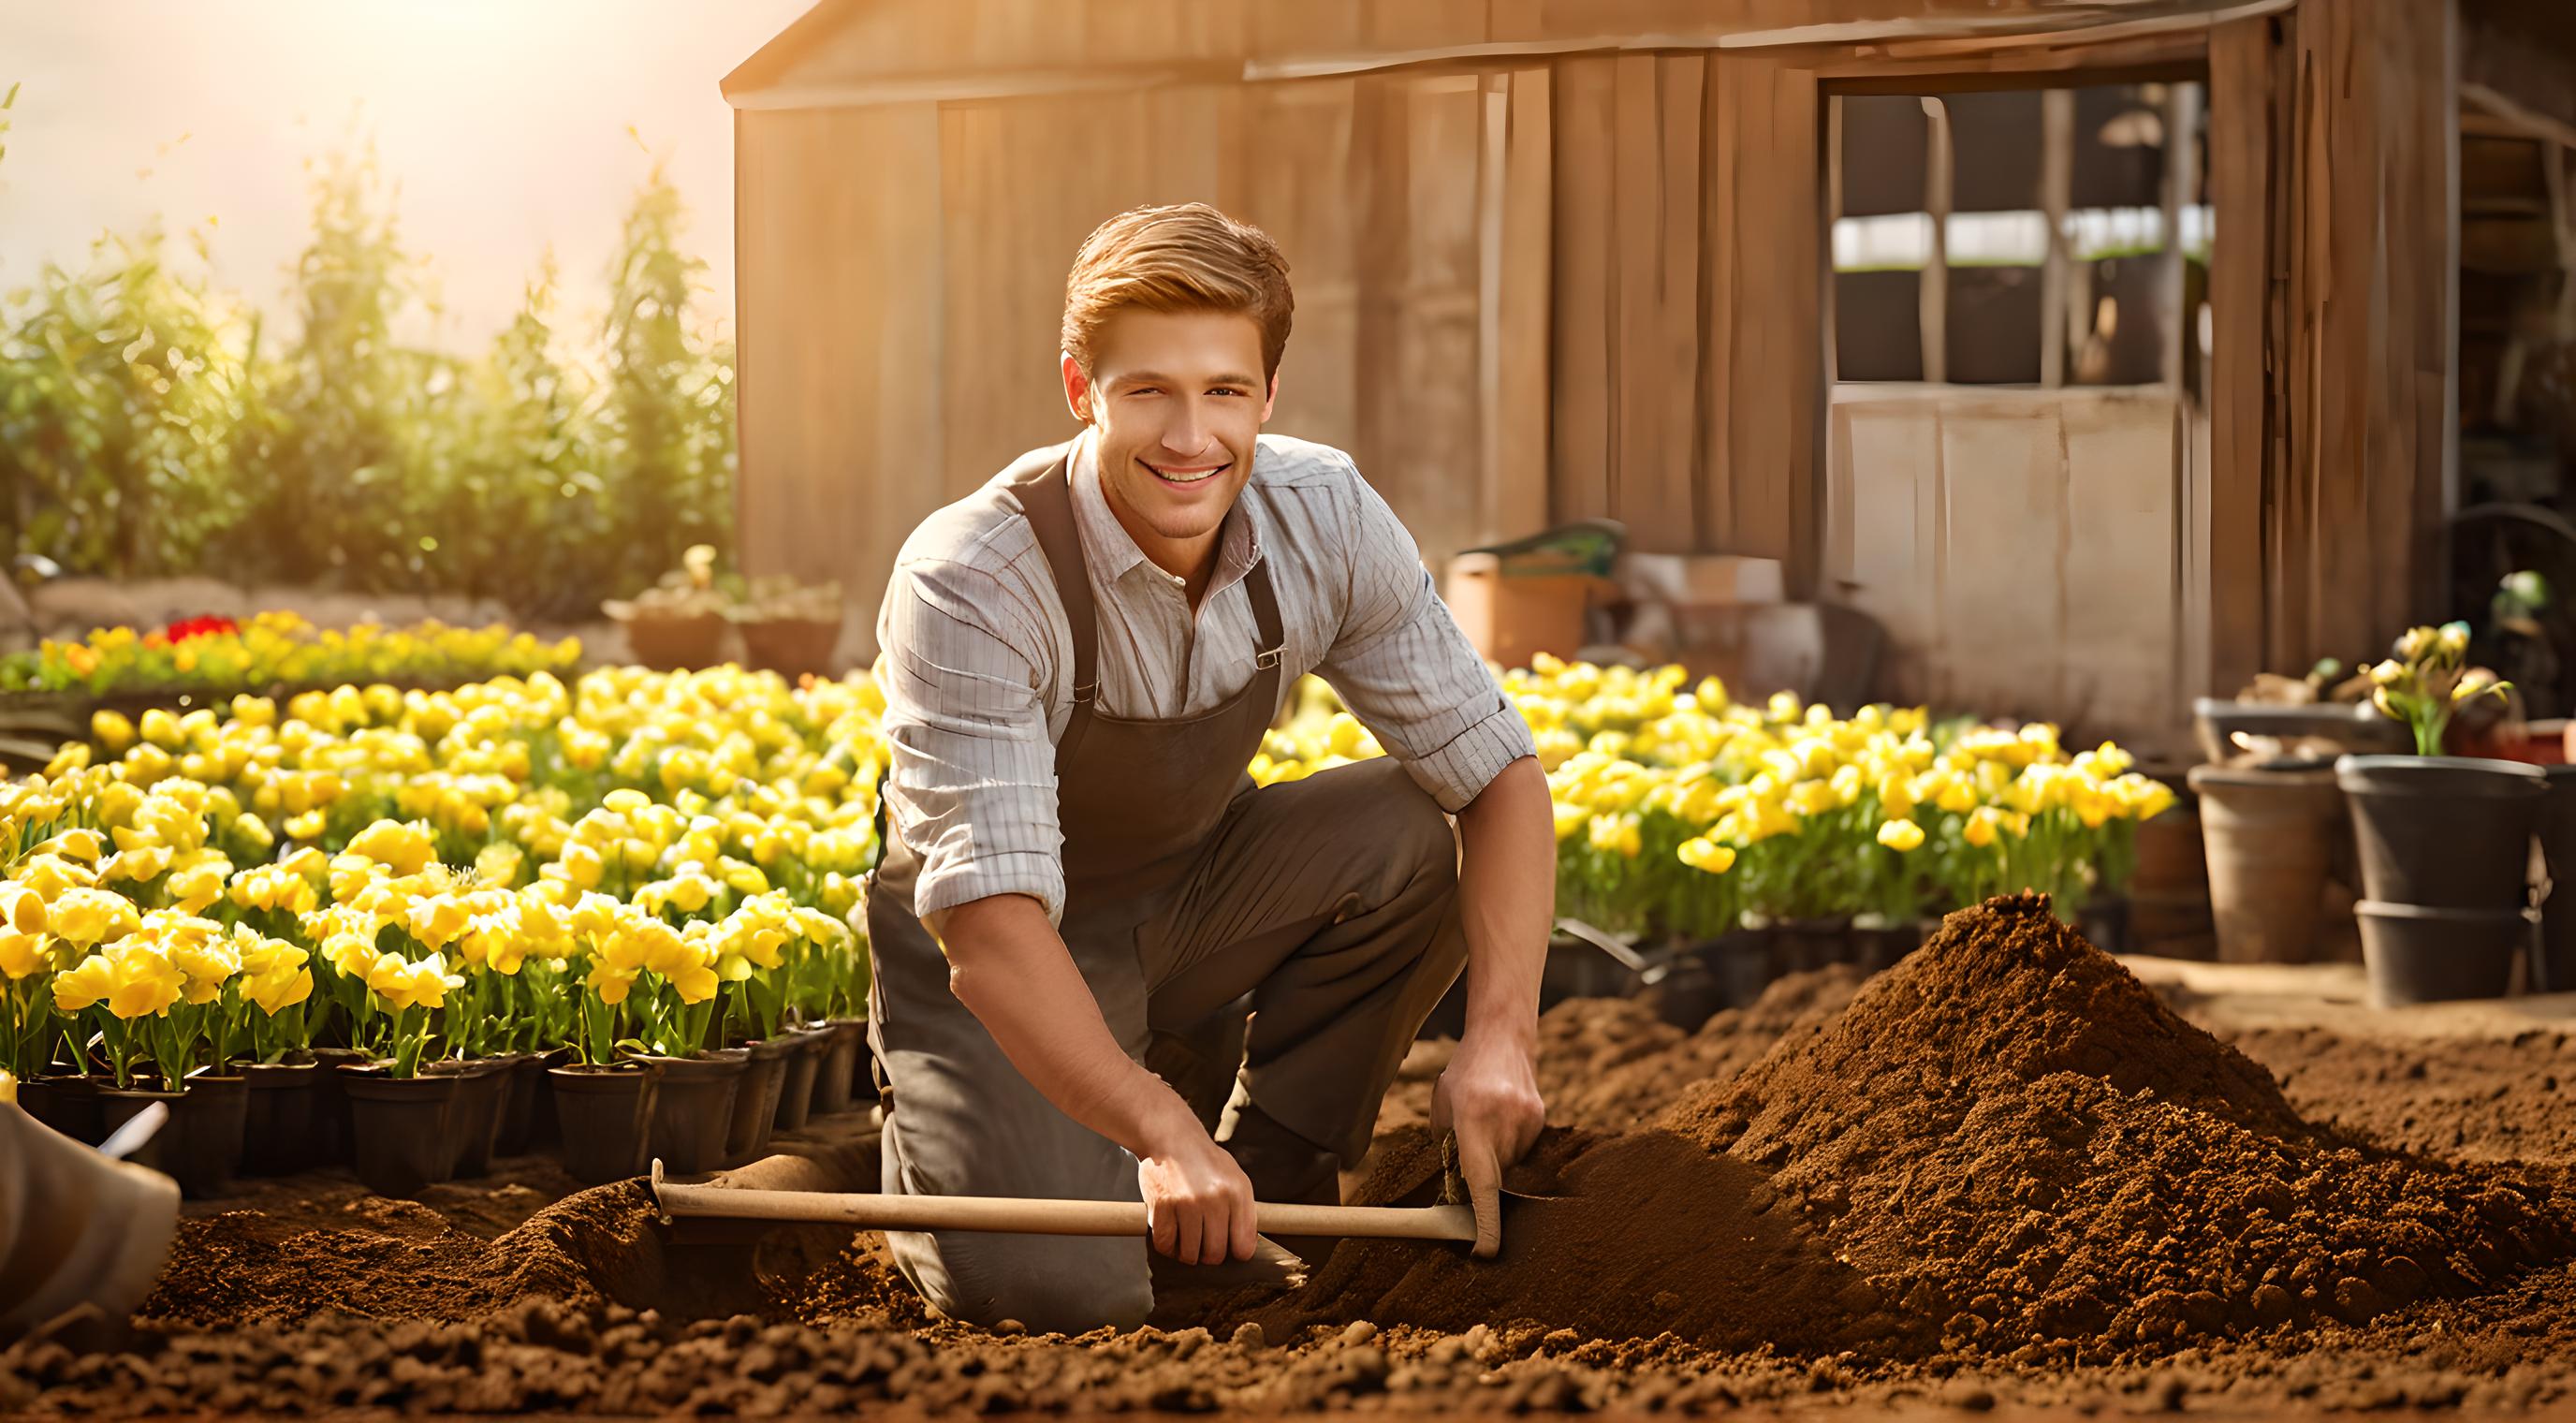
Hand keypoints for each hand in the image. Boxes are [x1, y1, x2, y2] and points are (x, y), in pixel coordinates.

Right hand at [1135, 1107, 1258, 1265]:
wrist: (1171, 1137)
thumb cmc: (1205, 1162)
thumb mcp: (1235, 1179)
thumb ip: (1242, 1212)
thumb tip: (1243, 1249)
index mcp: (1237, 1193)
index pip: (1244, 1247)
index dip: (1235, 1253)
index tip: (1227, 1248)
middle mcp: (1214, 1199)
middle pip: (1215, 1255)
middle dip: (1208, 1255)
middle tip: (1203, 1244)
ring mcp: (1187, 1203)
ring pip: (1190, 1255)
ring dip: (1187, 1253)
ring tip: (1186, 1239)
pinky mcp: (1162, 1205)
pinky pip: (1165, 1244)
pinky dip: (1167, 1246)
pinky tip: (1171, 1234)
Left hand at [1430, 1030, 1544, 1256]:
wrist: (1504, 1037)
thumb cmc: (1464, 1072)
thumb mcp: (1443, 1106)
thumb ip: (1447, 1145)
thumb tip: (1455, 1187)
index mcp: (1474, 1121)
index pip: (1482, 1185)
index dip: (1485, 1224)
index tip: (1485, 1252)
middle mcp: (1505, 1125)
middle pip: (1495, 1179)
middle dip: (1480, 1184)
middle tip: (1465, 1165)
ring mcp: (1528, 1123)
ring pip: (1509, 1165)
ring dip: (1494, 1158)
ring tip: (1484, 1124)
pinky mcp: (1540, 1120)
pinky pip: (1521, 1149)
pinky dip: (1507, 1144)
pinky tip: (1500, 1118)